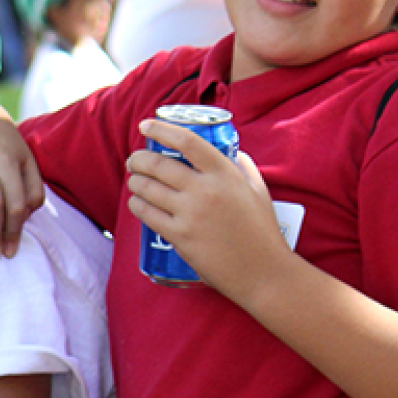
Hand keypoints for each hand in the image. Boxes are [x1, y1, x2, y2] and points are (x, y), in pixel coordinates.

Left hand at [124, 120, 287, 297]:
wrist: (264, 273)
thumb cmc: (263, 232)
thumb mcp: (258, 191)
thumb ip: (243, 167)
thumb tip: (230, 152)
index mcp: (225, 174)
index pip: (187, 141)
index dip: (162, 129)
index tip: (146, 124)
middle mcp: (205, 190)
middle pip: (158, 164)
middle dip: (138, 159)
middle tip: (134, 160)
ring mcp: (190, 213)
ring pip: (147, 188)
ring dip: (134, 181)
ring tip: (134, 180)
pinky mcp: (179, 236)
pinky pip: (146, 214)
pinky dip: (136, 204)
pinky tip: (136, 202)